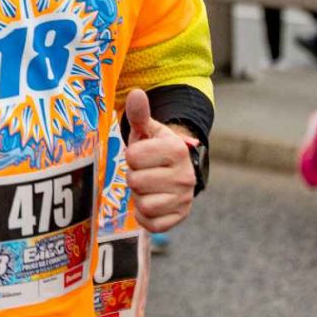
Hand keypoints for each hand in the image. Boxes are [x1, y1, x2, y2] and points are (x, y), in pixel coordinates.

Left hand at [122, 88, 197, 232]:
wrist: (177, 171)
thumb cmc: (156, 149)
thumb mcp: (148, 131)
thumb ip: (140, 114)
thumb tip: (136, 93)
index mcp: (177, 149)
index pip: (133, 157)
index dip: (132, 156)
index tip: (142, 155)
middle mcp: (185, 175)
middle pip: (136, 182)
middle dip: (134, 177)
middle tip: (144, 173)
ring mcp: (184, 198)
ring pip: (144, 205)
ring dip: (140, 197)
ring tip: (148, 187)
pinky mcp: (180, 217)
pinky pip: (151, 224)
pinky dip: (145, 216)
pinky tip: (151, 203)